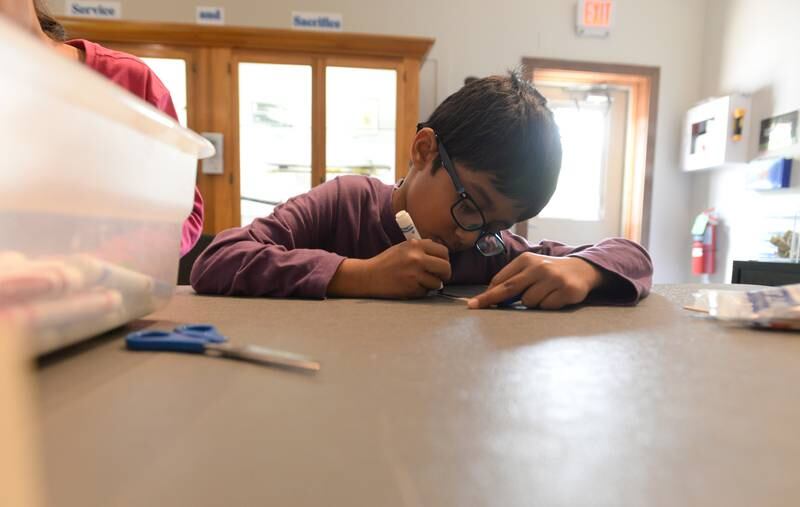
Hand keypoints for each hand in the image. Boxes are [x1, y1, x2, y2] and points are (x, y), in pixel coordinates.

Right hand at [328, 239, 450, 298]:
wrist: (369, 276)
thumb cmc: (386, 262)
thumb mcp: (403, 247)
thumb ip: (422, 248)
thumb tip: (441, 252)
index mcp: (416, 245)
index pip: (444, 251)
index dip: (445, 260)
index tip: (441, 265)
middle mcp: (417, 258)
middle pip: (446, 267)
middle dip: (445, 274)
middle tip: (440, 277)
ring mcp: (415, 274)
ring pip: (437, 282)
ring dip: (432, 285)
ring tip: (420, 282)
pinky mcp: (412, 288)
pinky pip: (426, 291)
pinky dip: (422, 291)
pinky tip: (411, 287)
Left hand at [467, 253, 602, 309]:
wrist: (581, 269)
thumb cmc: (548, 272)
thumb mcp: (530, 268)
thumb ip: (512, 279)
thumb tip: (490, 295)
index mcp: (526, 260)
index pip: (501, 280)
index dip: (487, 294)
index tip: (474, 303)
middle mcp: (539, 267)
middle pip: (509, 288)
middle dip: (491, 300)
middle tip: (476, 307)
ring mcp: (554, 278)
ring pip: (528, 302)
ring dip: (532, 303)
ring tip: (543, 294)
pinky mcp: (567, 290)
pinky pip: (546, 307)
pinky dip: (547, 306)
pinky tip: (555, 297)